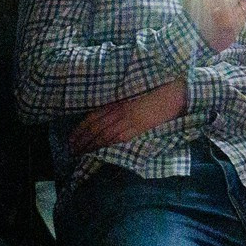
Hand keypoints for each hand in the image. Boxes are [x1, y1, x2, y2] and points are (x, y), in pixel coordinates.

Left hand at [68, 78, 187, 153]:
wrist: (175, 92)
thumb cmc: (158, 92)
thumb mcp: (135, 98)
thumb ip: (122, 107)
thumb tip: (108, 119)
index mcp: (118, 102)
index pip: (93, 116)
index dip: (80, 128)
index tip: (71, 138)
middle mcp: (119, 110)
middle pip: (94, 126)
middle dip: (80, 139)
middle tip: (70, 150)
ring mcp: (127, 118)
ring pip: (102, 133)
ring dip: (88, 144)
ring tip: (78, 153)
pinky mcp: (137, 126)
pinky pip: (116, 137)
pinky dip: (104, 144)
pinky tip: (97, 151)